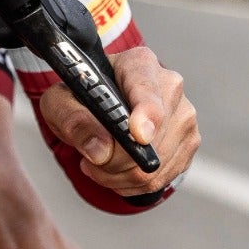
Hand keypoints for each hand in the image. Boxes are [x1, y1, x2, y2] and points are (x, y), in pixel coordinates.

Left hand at [36, 46, 197, 196]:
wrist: (101, 104)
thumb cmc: (80, 97)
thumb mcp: (59, 102)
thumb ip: (72, 119)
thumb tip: (101, 150)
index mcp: (138, 64)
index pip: (147, 90)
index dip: (146, 114)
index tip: (137, 135)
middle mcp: (170, 85)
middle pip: (149, 138)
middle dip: (112, 160)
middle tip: (88, 159)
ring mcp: (185, 115)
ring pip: (153, 167)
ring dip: (117, 176)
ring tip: (99, 161)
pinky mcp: (189, 143)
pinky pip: (160, 179)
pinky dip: (131, 184)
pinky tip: (117, 169)